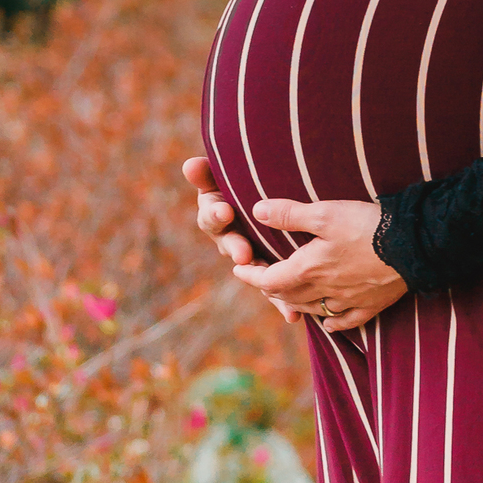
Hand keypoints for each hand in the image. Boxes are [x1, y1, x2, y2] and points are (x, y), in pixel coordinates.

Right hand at [181, 156, 298, 322]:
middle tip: (244, 253)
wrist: (278, 194)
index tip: (224, 210)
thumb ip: (211, 172)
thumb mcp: (230, 173)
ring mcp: (251, 256)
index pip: (211, 216)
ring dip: (259, 279)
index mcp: (218, 215)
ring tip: (269, 286)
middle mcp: (230, 238)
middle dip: (236, 248)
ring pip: (252, 271)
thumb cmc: (249, 178)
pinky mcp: (271, 270)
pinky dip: (283, 304)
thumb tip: (190, 164)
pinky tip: (292, 317)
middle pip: (229, 245)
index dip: (216, 214)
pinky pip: (275, 288)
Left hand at [232, 198, 407, 332]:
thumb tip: (257, 210)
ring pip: (313, 310)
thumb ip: (290, 214)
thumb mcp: (325, 213)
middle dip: (270, 289)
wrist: (412, 246)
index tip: (238, 270)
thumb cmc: (366, 226)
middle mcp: (324, 291)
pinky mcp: (371, 305)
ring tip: (286, 297)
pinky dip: (331, 322)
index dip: (251, 275)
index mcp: (309, 269)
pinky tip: (328, 321)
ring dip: (295, 304)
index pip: (269, 280)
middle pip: (289, 297)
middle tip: (261, 279)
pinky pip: (345, 321)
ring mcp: (348, 301)